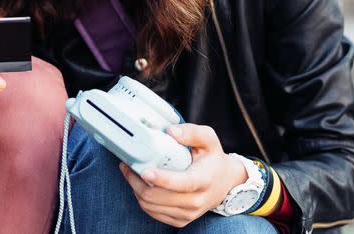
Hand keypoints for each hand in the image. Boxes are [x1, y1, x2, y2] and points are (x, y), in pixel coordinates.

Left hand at [120, 124, 246, 227]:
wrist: (226, 182)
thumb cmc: (213, 159)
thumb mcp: (209, 139)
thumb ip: (192, 132)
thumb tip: (171, 132)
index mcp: (202, 181)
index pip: (180, 184)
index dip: (161, 179)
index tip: (145, 171)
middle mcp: (195, 201)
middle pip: (157, 197)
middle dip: (136, 181)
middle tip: (127, 165)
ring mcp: (187, 213)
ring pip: (151, 206)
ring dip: (136, 189)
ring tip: (131, 173)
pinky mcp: (180, 220)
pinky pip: (153, 212)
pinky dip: (142, 199)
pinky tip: (141, 185)